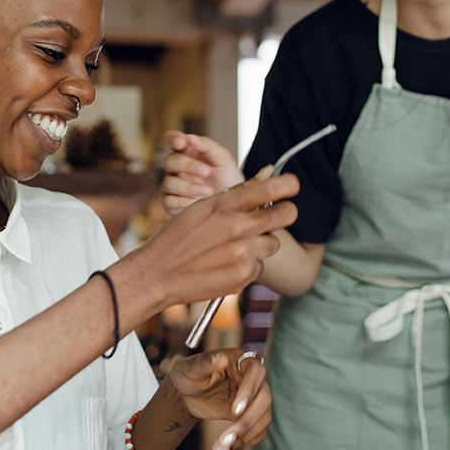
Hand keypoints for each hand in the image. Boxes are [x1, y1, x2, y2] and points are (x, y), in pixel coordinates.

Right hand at [124, 172, 298, 305]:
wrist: (156, 275)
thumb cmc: (178, 237)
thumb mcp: (203, 207)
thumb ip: (239, 192)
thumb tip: (269, 172)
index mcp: (224, 206)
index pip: (270, 189)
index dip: (289, 185)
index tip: (293, 185)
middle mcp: (236, 228)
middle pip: (286, 215)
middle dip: (286, 212)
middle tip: (279, 214)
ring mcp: (241, 254)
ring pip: (273, 243)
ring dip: (262, 243)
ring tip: (237, 245)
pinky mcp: (242, 277)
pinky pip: (259, 266)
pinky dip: (248, 265)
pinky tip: (227, 263)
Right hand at [162, 131, 244, 214]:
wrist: (232, 203)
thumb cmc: (227, 178)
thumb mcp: (223, 160)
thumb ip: (208, 146)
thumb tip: (191, 138)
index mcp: (187, 152)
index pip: (172, 139)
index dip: (172, 138)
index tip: (181, 142)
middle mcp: (177, 167)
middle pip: (170, 161)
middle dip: (188, 165)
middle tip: (207, 172)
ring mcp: (172, 185)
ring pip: (169, 182)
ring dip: (189, 187)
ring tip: (208, 191)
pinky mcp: (170, 203)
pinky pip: (169, 200)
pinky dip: (184, 202)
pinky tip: (197, 202)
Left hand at [167, 348, 271, 449]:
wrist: (187, 393)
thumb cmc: (188, 374)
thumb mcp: (190, 368)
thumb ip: (204, 363)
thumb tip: (220, 359)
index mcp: (241, 361)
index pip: (256, 372)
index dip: (249, 391)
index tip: (235, 411)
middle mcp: (253, 379)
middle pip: (265, 398)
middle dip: (248, 420)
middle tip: (227, 437)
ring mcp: (255, 398)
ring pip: (264, 417)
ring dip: (246, 435)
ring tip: (222, 446)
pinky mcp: (251, 415)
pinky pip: (259, 431)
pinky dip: (246, 442)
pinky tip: (227, 447)